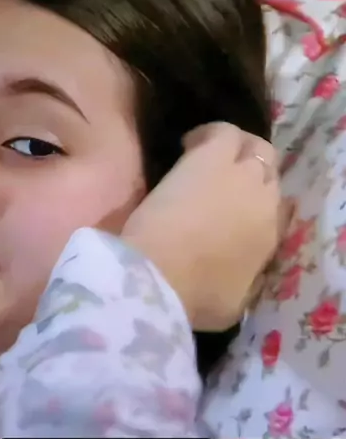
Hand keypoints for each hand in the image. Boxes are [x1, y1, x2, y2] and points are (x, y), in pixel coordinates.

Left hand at [121, 122, 282, 331]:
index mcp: (269, 241)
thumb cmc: (192, 299)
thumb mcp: (232, 307)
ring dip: (237, 151)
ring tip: (208, 157)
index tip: (236, 215)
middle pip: (269, 177)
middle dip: (250, 179)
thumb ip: (247, 286)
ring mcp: (241, 177)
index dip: (258, 210)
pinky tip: (189, 145)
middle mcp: (264, 203)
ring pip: (256, 149)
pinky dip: (210, 134)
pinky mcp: (210, 159)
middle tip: (222, 185)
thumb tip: (248, 276)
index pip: (277, 213)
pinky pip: (224, 132)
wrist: (160, 278)